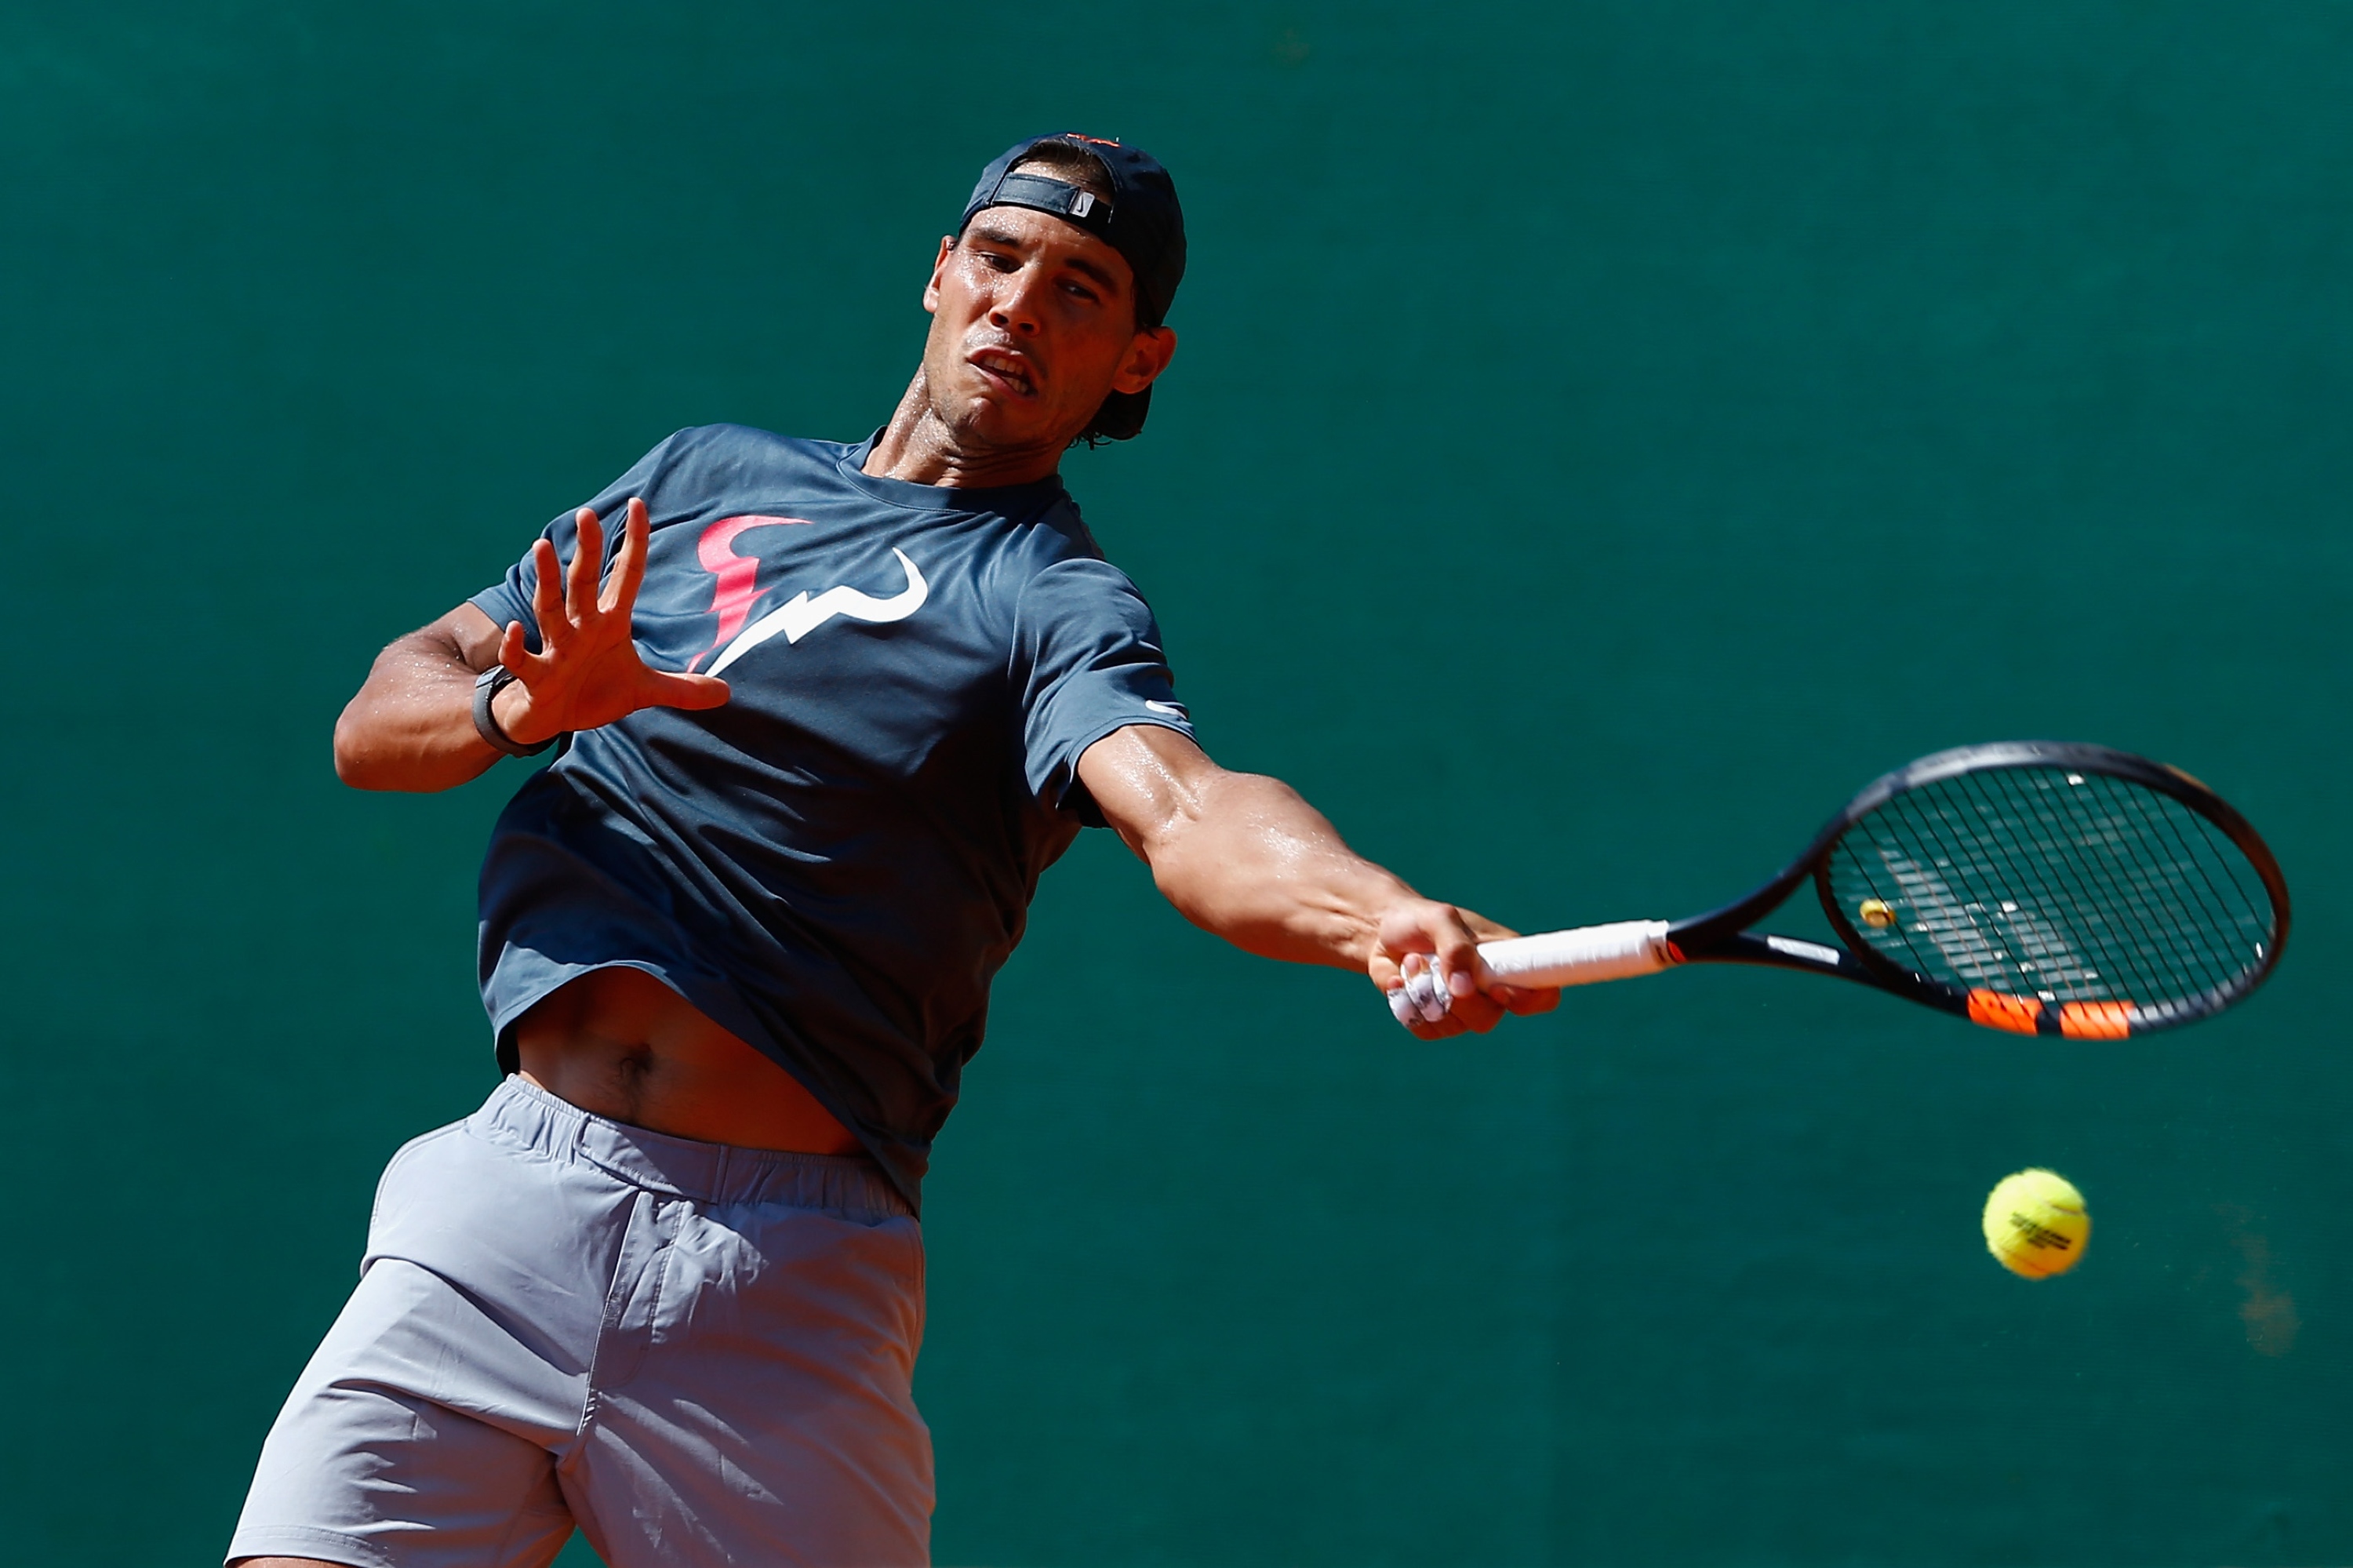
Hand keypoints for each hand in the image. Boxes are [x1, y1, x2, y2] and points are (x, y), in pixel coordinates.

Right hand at [492, 498, 728, 745]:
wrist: (551, 721)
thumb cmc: (593, 694)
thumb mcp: (643, 691)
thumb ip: (682, 689)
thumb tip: (727, 693)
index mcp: (608, 623)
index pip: (625, 575)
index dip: (634, 543)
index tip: (639, 504)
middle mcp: (580, 627)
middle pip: (583, 582)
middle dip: (587, 550)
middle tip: (587, 513)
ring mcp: (556, 649)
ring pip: (548, 608)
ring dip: (546, 580)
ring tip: (542, 545)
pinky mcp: (536, 677)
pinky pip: (523, 659)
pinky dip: (516, 647)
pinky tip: (513, 630)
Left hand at [1370, 901, 1561, 1039]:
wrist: (1380, 932)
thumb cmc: (1419, 919)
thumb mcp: (1439, 919)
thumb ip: (1456, 947)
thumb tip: (1465, 988)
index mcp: (1507, 960)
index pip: (1543, 992)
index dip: (1530, 1000)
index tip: (1499, 991)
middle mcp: (1490, 989)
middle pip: (1491, 1016)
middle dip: (1458, 997)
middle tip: (1433, 967)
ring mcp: (1463, 1008)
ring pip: (1457, 1026)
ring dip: (1426, 994)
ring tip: (1411, 963)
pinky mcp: (1434, 1020)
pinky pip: (1427, 1029)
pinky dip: (1408, 1006)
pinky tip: (1399, 981)